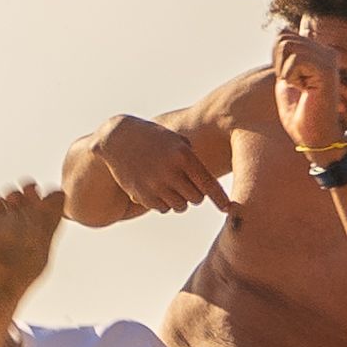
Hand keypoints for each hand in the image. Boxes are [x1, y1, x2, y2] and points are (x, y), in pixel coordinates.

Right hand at [92, 111, 223, 215]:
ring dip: (181, 200)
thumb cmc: (154, 138)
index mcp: (183, 156)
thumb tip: (209, 189)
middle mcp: (170, 172)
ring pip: (180, 206)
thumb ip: (194, 160)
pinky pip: (163, 208)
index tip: (229, 208)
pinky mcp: (142, 195)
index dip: (221, 199)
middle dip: (196, 194)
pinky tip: (159, 189)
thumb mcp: (176, 141)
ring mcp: (155, 185)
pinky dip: (165, 203)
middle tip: (189, 185)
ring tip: (172, 186)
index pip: (208, 184)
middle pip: (196, 198)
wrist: (118, 139)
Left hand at [271, 26, 346, 157]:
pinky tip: (307, 91)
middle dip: (279, 65)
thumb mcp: (286, 78)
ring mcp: (329, 59)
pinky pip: (295, 60)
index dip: (277, 58)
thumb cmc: (300, 113)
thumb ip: (285, 56)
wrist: (315, 138)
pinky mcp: (327, 70)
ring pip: (288, 47)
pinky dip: (292, 78)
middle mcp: (327, 51)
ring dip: (286, 73)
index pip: (284, 33)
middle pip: (283, 38)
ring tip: (302, 88)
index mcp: (319, 51)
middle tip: (296, 86)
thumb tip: (282, 33)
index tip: (291, 80)